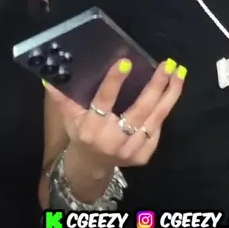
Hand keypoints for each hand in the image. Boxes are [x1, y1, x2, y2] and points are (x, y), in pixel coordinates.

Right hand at [45, 57, 185, 168]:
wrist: (91, 165)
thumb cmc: (81, 133)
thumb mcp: (68, 117)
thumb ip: (62, 97)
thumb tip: (49, 74)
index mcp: (91, 128)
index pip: (104, 102)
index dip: (114, 82)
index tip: (126, 63)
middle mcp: (112, 140)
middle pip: (140, 109)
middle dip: (156, 85)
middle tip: (167, 65)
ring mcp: (130, 149)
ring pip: (155, 118)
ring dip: (170, 94)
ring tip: (179, 73)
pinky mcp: (143, 155)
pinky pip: (157, 129)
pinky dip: (165, 109)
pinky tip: (171, 92)